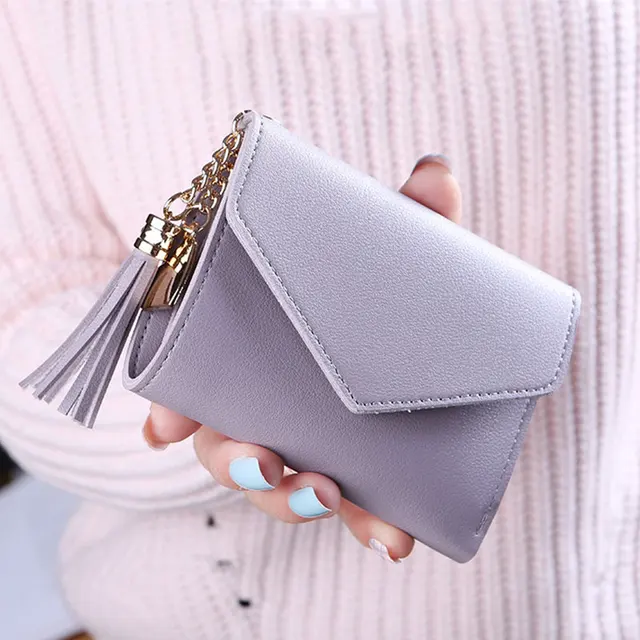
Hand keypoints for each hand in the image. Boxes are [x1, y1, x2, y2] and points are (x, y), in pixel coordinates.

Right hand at [144, 154, 460, 562]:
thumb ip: (404, 216)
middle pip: (227, 445)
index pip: (196, 382)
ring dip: (291, 500)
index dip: (174, 410)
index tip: (165, 431)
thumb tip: (433, 171)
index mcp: (254, 349)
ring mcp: (305, 435)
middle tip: (265, 461)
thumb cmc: (375, 287)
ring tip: (328, 496)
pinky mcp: (352, 461)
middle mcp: (266, 398)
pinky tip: (391, 542)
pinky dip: (364, 523)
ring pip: (276, 483)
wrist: (419, 325)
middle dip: (234, 462)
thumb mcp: (381, 253)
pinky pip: (347, 500)